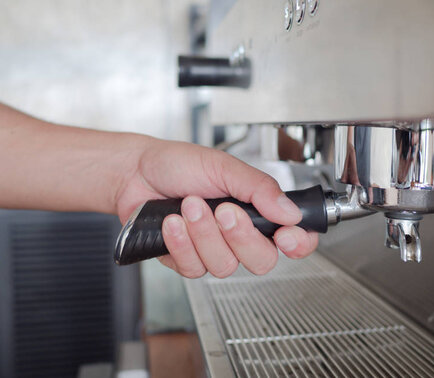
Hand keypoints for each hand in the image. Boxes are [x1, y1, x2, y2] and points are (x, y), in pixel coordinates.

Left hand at [115, 139, 318, 277]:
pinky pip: (194, 268)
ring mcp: (213, 250)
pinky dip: (181, 243)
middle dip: (241, 236)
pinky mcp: (187, 261)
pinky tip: (172, 222)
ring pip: (225, 266)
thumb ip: (260, 188)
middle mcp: (238, 234)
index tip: (286, 236)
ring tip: (188, 204)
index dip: (297, 244)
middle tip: (223, 210)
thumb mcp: (224, 167)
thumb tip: (291, 212)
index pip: (292, 238)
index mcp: (256, 210)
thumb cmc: (180, 164)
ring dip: (204, 234)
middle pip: (262, 260)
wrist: (136, 173)